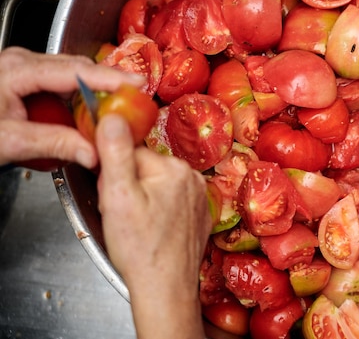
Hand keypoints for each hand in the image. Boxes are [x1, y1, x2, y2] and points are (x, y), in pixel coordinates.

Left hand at [0, 47, 143, 167]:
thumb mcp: (9, 141)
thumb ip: (54, 145)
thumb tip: (93, 153)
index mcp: (17, 70)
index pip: (74, 71)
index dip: (109, 77)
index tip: (136, 83)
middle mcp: (21, 61)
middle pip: (76, 68)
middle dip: (107, 83)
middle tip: (134, 96)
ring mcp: (22, 67)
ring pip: (70, 74)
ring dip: (93, 92)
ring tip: (116, 107)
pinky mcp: (24, 78)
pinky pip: (60, 83)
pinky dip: (77, 97)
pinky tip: (88, 112)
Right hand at [95, 114, 210, 338]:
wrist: (165, 287)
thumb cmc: (141, 247)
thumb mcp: (118, 195)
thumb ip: (116, 151)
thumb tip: (113, 116)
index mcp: (174, 168)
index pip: (132, 154)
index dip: (114, 175)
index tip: (113, 195)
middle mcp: (192, 178)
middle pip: (145, 168)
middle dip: (129, 187)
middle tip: (124, 215)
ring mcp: (199, 197)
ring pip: (157, 186)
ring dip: (143, 200)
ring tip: (138, 227)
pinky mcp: (199, 215)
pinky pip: (171, 203)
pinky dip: (159, 213)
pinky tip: (152, 232)